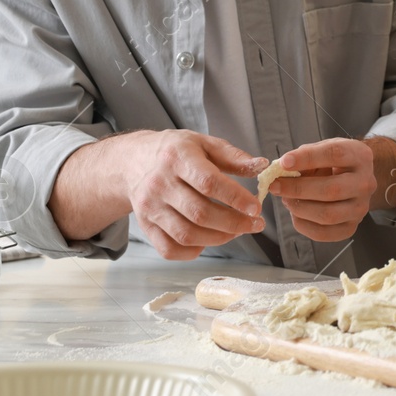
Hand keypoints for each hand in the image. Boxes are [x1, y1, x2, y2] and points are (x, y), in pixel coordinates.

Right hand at [124, 131, 266, 259]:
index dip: (235, 198)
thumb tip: (261, 166)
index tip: (256, 207)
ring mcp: (150, 208)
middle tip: (256, 224)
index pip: (208, 182)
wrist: (133, 162)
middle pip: (199, 213)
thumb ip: (233, 157)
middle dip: (234, 223)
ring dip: (219, 238)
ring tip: (238, 230)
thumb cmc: (175, 152)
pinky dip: (193, 251)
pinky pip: (170, 249)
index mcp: (177, 158)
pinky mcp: (145, 227)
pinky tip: (210, 240)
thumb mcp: (204, 143)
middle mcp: (159, 184)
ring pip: (186, 234)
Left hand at [268, 137, 379, 241]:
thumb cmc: (336, 162)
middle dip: (298, 188)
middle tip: (276, 186)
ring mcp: (361, 208)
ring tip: (286, 200)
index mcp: (360, 156)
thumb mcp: (324, 149)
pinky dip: (304, 225)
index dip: (308, 158)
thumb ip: (305, 156)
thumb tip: (280, 169)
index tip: (284, 163)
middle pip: (332, 190)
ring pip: (328, 215)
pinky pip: (324, 233)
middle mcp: (365, 183)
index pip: (335, 154)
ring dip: (300, 208)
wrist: (356, 179)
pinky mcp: (352, 227)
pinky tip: (295, 214)